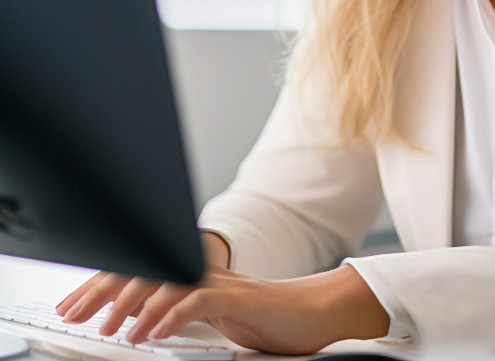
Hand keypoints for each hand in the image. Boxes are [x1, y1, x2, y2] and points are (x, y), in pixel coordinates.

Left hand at [56, 263, 388, 354]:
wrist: (313, 315)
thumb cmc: (267, 323)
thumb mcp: (216, 320)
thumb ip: (183, 316)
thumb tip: (143, 324)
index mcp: (195, 278)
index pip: (143, 272)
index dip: (105, 285)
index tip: (74, 306)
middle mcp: (204, 273)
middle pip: (147, 270)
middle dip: (105, 290)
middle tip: (74, 313)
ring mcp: (221, 283)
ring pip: (167, 282)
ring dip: (133, 305)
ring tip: (110, 328)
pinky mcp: (238, 298)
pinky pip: (198, 301)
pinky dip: (171, 315)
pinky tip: (152, 331)